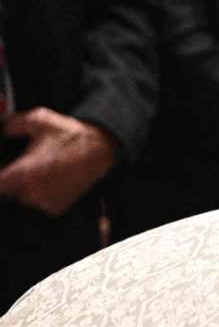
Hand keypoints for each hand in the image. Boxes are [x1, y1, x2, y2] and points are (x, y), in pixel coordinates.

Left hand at [0, 109, 118, 216]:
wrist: (101, 149)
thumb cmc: (71, 135)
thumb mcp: (39, 119)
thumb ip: (12, 125)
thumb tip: (2, 131)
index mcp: (23, 172)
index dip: (1, 177)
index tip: (5, 170)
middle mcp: (33, 191)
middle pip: (8, 192)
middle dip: (13, 179)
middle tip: (29, 164)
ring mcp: (45, 202)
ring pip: (22, 198)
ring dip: (27, 187)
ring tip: (43, 171)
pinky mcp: (56, 208)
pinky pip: (38, 204)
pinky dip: (41, 194)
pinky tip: (52, 179)